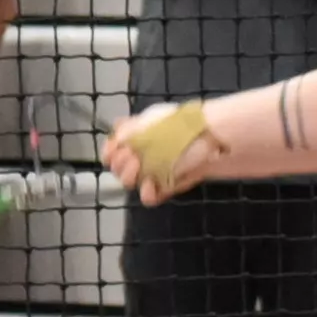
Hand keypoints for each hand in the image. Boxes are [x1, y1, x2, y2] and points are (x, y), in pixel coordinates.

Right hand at [103, 103, 224, 206]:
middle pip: (118, 168)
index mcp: (138, 136)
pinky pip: (150, 197)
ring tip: (139, 167)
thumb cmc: (177, 126)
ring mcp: (155, 173)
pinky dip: (147, 193)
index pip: (114, 149)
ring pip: (131, 183)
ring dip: (129, 176)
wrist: (207, 140)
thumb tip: (114, 133)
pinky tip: (151, 185)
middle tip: (131, 157)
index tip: (112, 151)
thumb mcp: (148, 120)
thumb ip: (126, 130)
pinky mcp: (168, 187)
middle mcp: (144, 155)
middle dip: (119, 163)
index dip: (109, 152)